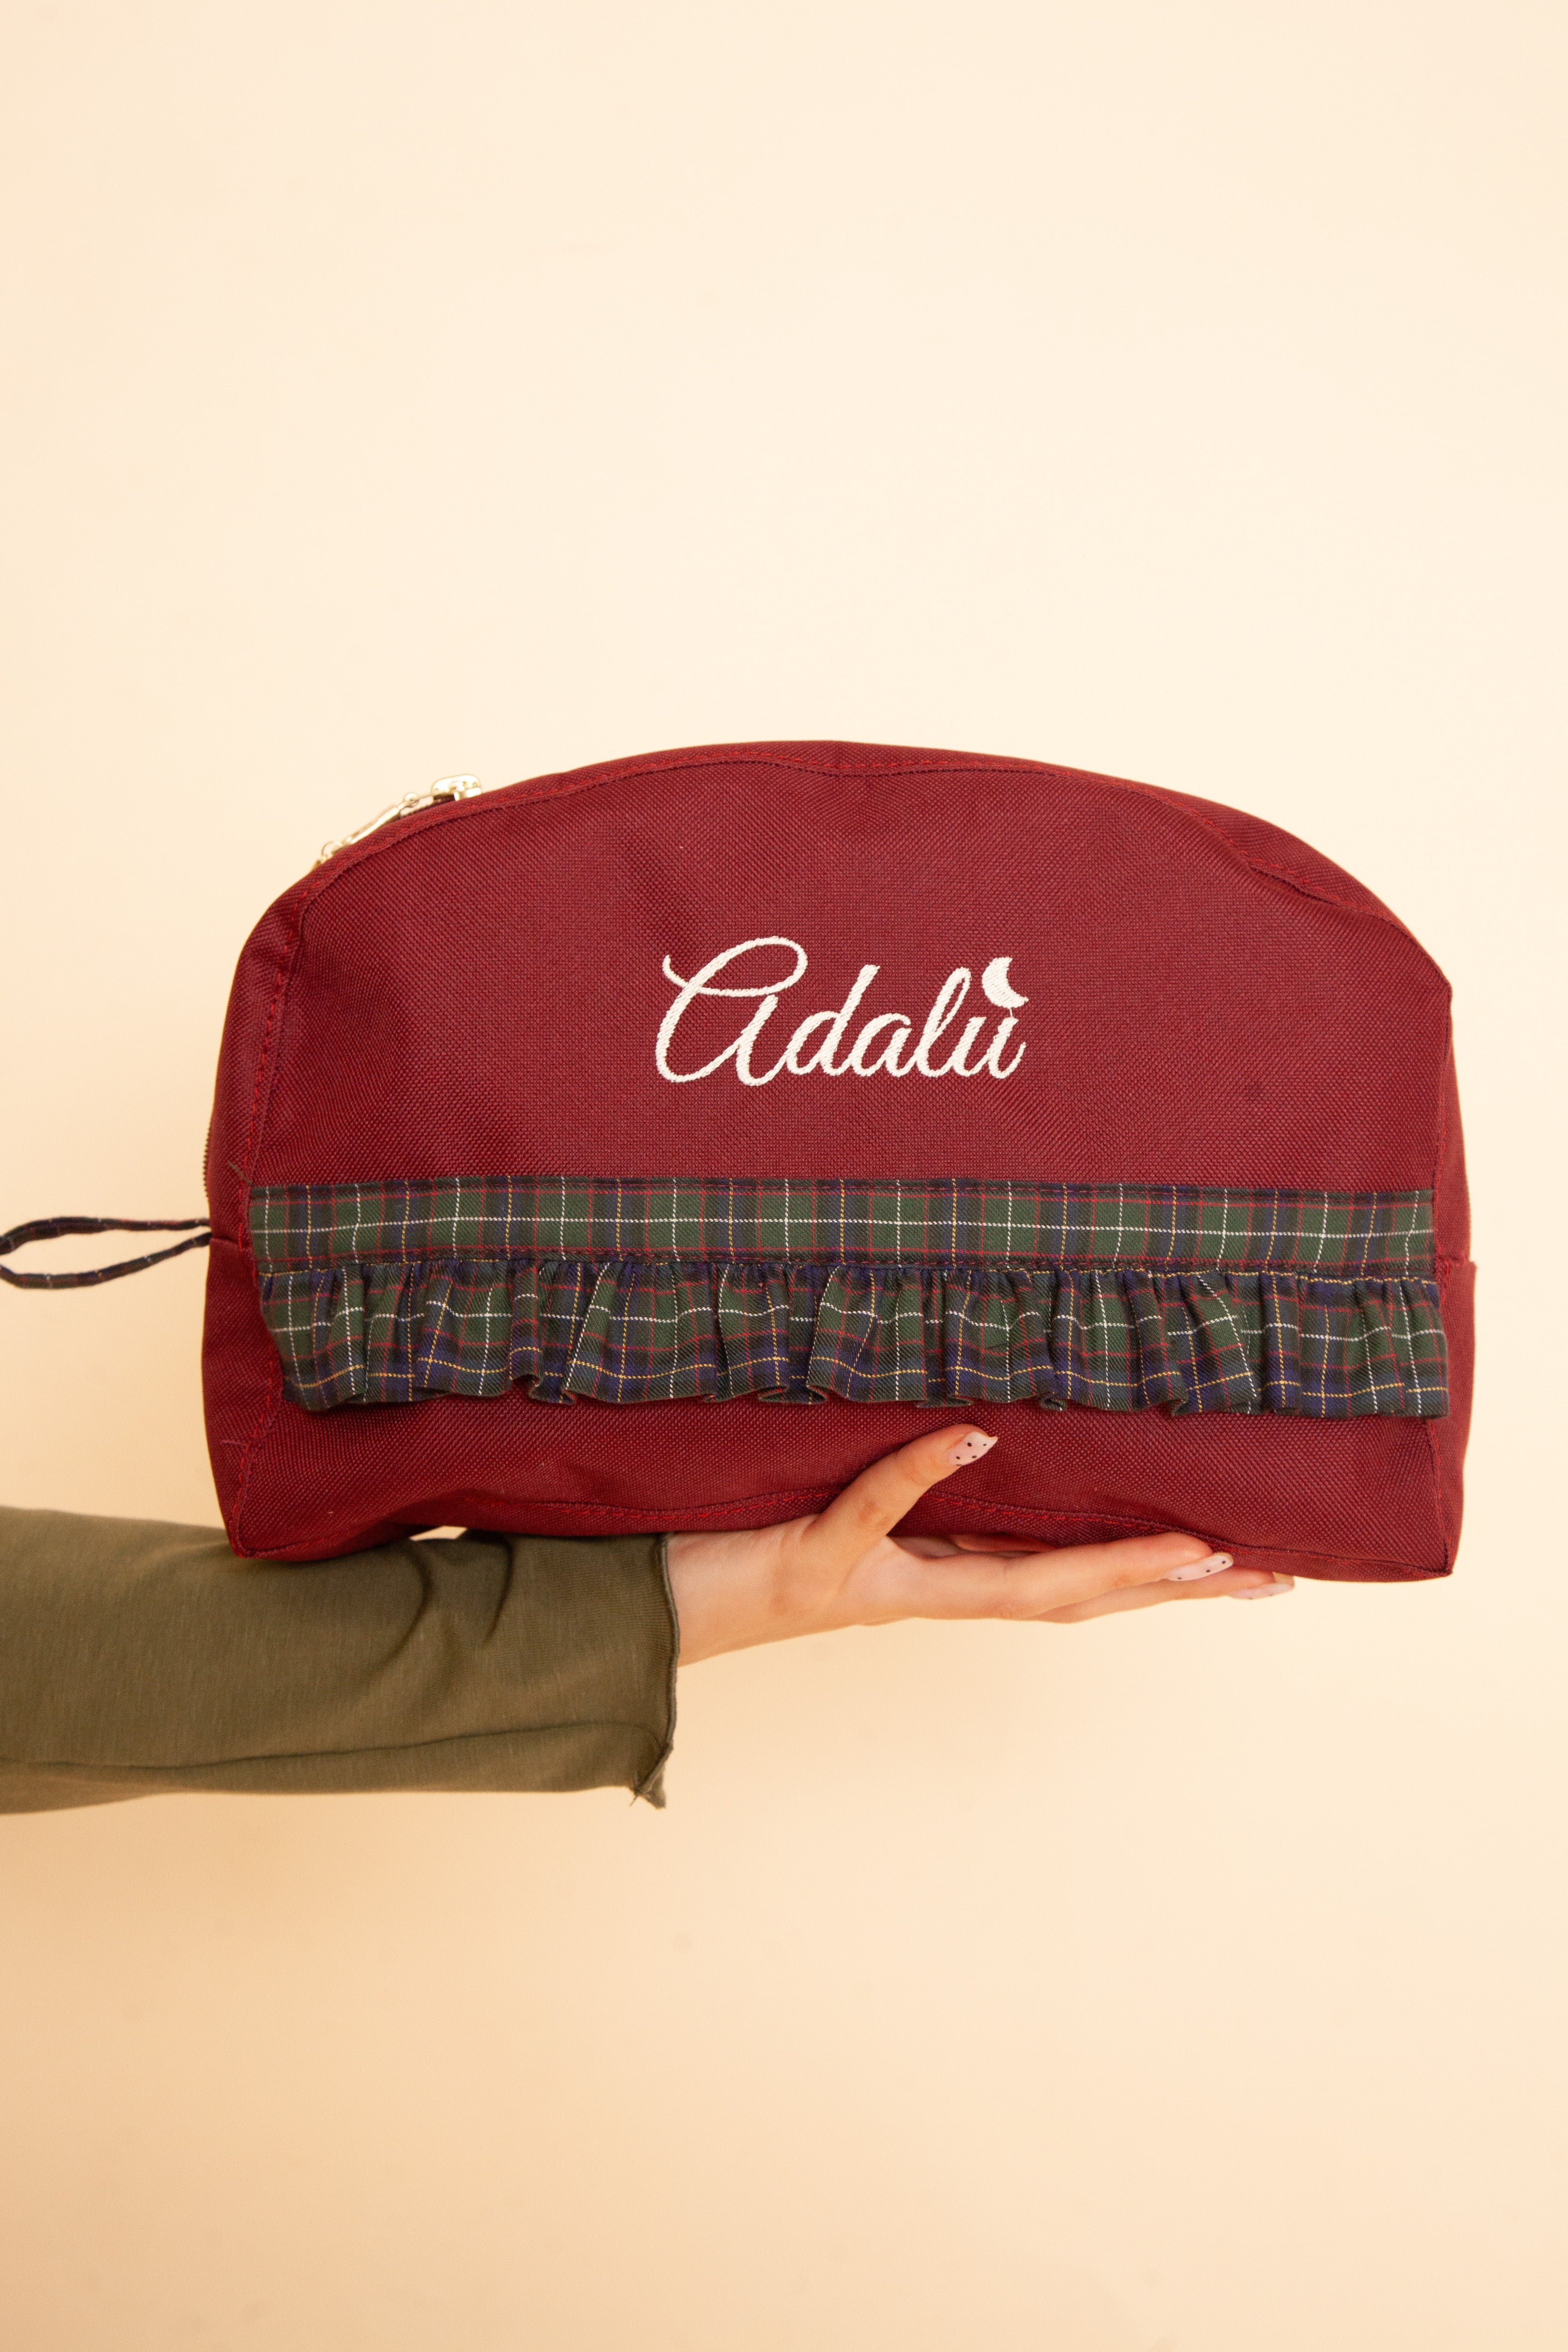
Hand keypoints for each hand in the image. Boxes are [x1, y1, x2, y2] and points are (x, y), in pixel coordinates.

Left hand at [666, 1424, 1291, 1664]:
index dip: (1163, 1579)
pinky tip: (973, 1433)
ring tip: (1188, 1547)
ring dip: (1101, 1566)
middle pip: (1072, 1597)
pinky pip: (872, 1508)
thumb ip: (916, 1488)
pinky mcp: (809, 1560)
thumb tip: (990, 1433)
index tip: (1250, 1562)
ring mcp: (872, 1582)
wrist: (650, 1607)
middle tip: (1266, 1571)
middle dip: (1172, 1588)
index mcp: (940, 1578)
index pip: (1073, 1584)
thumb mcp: (850, 1507)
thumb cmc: (749, 1545)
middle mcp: (923, 1592)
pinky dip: (923, 1471)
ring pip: (1008, 1583)